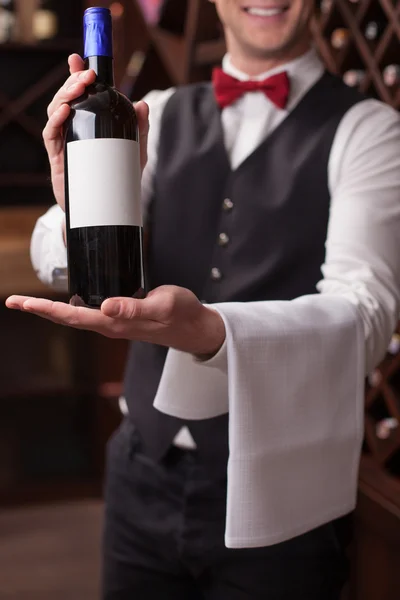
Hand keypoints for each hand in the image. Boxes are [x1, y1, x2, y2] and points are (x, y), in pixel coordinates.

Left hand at [5, 286, 225, 356]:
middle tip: (14, 300)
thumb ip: (134, 306)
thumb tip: (106, 306)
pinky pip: (88, 313)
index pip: (72, 315)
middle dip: (40, 310)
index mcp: (115, 323)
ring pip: (75, 316)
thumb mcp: (162, 305)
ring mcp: (114, 323)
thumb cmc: (181, 315)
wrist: (195, 328)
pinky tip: (67, 302)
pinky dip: (71, 307)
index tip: (23, 302)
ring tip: (32, 302)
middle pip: (67, 318)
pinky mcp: (121, 318)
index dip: (46, 308)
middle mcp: (110, 325)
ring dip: (52, 310)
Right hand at [44, 54, 148, 210]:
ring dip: (64, 95)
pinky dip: (56, 120)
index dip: (76, 75)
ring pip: (56, 111)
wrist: (105, 210)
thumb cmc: (118, 179)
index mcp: (89, 124)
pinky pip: (51, 134)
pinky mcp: (58, 158)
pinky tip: (66, 111)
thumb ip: (141, 129)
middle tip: (86, 74)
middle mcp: (74, 130)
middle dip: (73, 81)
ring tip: (78, 87)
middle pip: (67, 98)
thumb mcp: (135, 151)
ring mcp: (64, 143)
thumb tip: (143, 105)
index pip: (80, 95)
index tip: (77, 59)